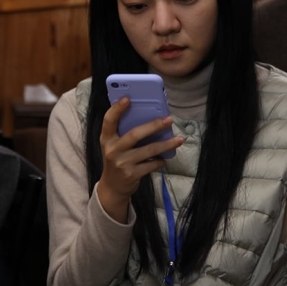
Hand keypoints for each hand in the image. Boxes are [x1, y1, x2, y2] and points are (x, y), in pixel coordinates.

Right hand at [97, 97, 182, 221]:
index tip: (128, 98)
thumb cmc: (117, 159)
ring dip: (166, 144)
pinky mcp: (131, 174)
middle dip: (154, 126)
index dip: (117, 109)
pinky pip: (152, 165)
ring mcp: (122, 163)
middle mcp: (112, 150)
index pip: (109, 120)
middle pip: (135, 134)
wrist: (112, 187)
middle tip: (169, 119)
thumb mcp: (114, 145)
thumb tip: (149, 116)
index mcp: (106, 138)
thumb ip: (124, 133)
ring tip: (179, 139)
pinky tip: (165, 158)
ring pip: (148, 150)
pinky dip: (160, 160)